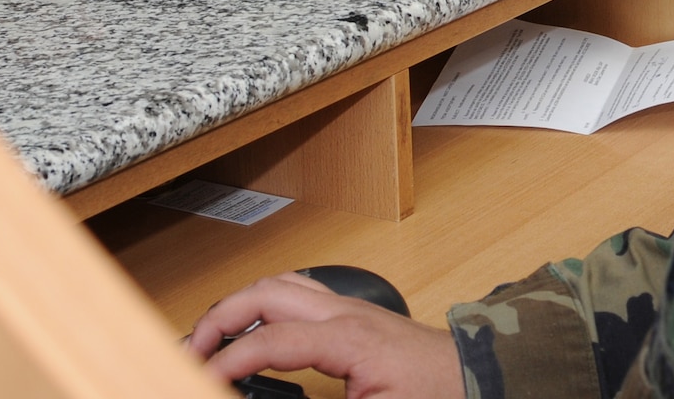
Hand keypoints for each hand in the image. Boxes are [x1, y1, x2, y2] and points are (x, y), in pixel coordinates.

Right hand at [189, 273, 460, 398]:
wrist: (481, 379)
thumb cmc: (439, 397)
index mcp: (351, 338)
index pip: (271, 340)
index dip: (229, 361)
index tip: (200, 380)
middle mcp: (347, 312)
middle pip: (267, 294)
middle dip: (221, 319)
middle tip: (191, 352)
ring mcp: (351, 307)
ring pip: (281, 286)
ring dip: (241, 306)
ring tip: (211, 338)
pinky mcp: (355, 315)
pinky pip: (298, 293)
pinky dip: (265, 305)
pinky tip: (254, 329)